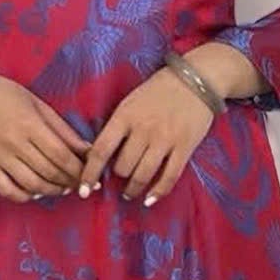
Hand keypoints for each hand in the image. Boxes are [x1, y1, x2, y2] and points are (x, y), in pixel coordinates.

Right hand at [0, 59, 91, 200]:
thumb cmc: (6, 95)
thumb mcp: (39, 105)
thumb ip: (63, 130)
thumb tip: (88, 150)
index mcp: (29, 123)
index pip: (61, 155)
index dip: (78, 169)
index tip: (89, 174)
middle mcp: (12, 142)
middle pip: (49, 172)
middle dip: (69, 181)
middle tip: (80, 183)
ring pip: (31, 185)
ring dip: (52, 191)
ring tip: (63, 188)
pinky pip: (7, 190)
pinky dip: (25, 196)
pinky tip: (36, 191)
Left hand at [75, 64, 214, 203]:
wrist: (196, 79)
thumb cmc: (158, 90)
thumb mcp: (130, 101)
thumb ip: (117, 126)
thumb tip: (98, 155)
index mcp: (125, 115)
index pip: (101, 150)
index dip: (90, 174)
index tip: (83, 190)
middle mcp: (144, 129)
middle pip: (122, 167)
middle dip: (118, 177)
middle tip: (118, 179)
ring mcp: (165, 139)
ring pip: (143, 175)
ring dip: (133, 189)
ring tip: (129, 193)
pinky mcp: (185, 147)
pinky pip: (169, 177)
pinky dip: (158, 192)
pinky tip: (149, 199)